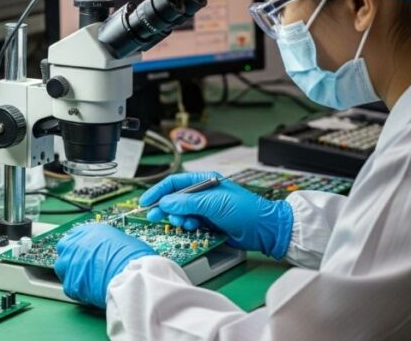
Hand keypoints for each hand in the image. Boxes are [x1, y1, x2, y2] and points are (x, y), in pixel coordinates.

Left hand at [54, 223, 155, 307]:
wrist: (132, 275)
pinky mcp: (71, 284)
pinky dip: (78, 290)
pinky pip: (69, 287)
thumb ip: (108, 244)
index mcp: (90, 231)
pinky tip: (90, 292)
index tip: (83, 252)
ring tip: (86, 280)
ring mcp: (70, 264)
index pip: (75, 235)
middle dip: (71, 257)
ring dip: (71, 273)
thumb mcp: (123, 240)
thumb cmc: (134, 257)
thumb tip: (111, 250)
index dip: (79, 246)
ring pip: (62, 268)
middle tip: (83, 266)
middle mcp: (76, 244)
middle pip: (64, 249)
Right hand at [140, 171, 293, 257]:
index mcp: (204, 181)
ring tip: (184, 224)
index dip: (158, 191)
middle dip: (165, 208)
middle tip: (154, 217)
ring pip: (181, 213)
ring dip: (179, 219)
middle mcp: (203, 194)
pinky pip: (190, 223)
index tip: (146, 201)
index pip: (174, 183)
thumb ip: (187, 202)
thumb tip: (165, 202)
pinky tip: (194, 228)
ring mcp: (206, 209)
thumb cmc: (244, 210)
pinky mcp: (209, 223)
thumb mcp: (213, 203)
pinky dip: (188, 226)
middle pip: (175, 199)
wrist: (264, 230)